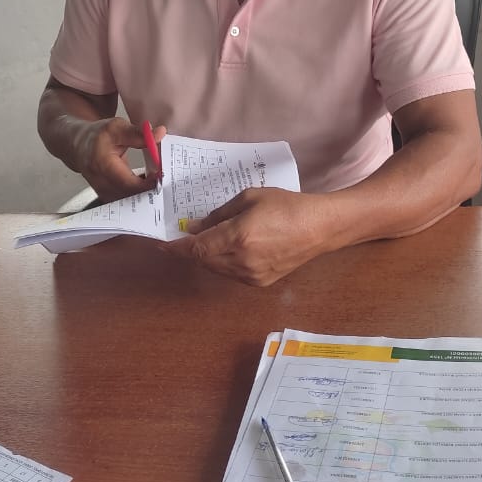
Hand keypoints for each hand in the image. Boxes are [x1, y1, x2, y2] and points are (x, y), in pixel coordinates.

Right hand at [73, 118, 165, 201]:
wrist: (79, 146)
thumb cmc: (97, 137)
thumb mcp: (117, 127)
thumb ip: (139, 133)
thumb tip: (160, 133)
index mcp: (102, 165)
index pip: (130, 183)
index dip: (149, 183)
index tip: (163, 175)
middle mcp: (101, 183)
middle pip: (131, 196)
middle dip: (150, 190)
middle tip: (164, 180)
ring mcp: (103, 192)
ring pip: (129, 202)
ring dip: (144, 194)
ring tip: (156, 181)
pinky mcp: (107, 196)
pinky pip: (126, 201)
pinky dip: (137, 195)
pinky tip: (146, 185)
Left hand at [166, 188, 330, 286]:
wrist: (319, 227)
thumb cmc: (285, 205)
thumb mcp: (248, 199)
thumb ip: (219, 215)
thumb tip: (196, 227)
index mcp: (238, 237)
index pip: (197, 248)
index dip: (176, 248)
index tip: (162, 244)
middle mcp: (242, 261)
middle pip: (203, 260)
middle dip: (191, 250)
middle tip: (184, 237)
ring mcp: (252, 275)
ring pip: (216, 269)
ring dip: (207, 256)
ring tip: (207, 240)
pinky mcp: (260, 282)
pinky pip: (231, 273)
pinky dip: (223, 262)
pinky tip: (228, 249)